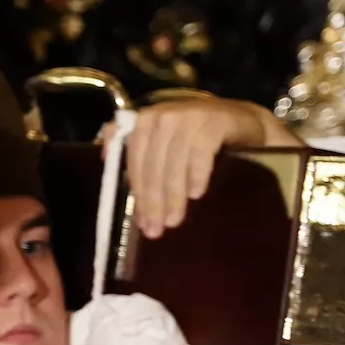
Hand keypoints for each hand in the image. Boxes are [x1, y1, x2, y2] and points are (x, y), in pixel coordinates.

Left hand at [122, 96, 301, 237]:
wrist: (241, 120)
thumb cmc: (197, 135)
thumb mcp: (164, 139)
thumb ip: (137, 147)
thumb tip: (104, 159)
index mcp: (144, 122)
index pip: (135, 161)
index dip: (138, 194)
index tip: (142, 223)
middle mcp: (162, 116)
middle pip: (152, 165)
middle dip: (154, 201)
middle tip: (158, 229)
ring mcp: (189, 116)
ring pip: (174, 162)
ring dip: (174, 194)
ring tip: (175, 220)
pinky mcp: (214, 121)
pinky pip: (200, 152)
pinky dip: (197, 174)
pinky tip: (196, 194)